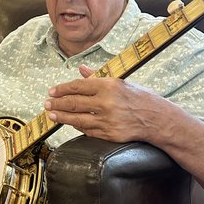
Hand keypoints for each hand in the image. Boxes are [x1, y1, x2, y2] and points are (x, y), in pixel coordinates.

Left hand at [44, 64, 163, 143]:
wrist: (156, 118)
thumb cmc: (139, 97)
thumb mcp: (120, 81)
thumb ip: (98, 76)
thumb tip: (82, 69)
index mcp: (108, 86)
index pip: (78, 86)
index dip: (62, 89)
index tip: (51, 91)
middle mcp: (106, 103)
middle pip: (74, 103)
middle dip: (57, 104)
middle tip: (46, 103)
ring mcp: (107, 120)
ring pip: (77, 119)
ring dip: (62, 117)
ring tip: (51, 114)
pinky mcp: (109, 134)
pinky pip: (87, 130)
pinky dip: (77, 126)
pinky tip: (69, 123)